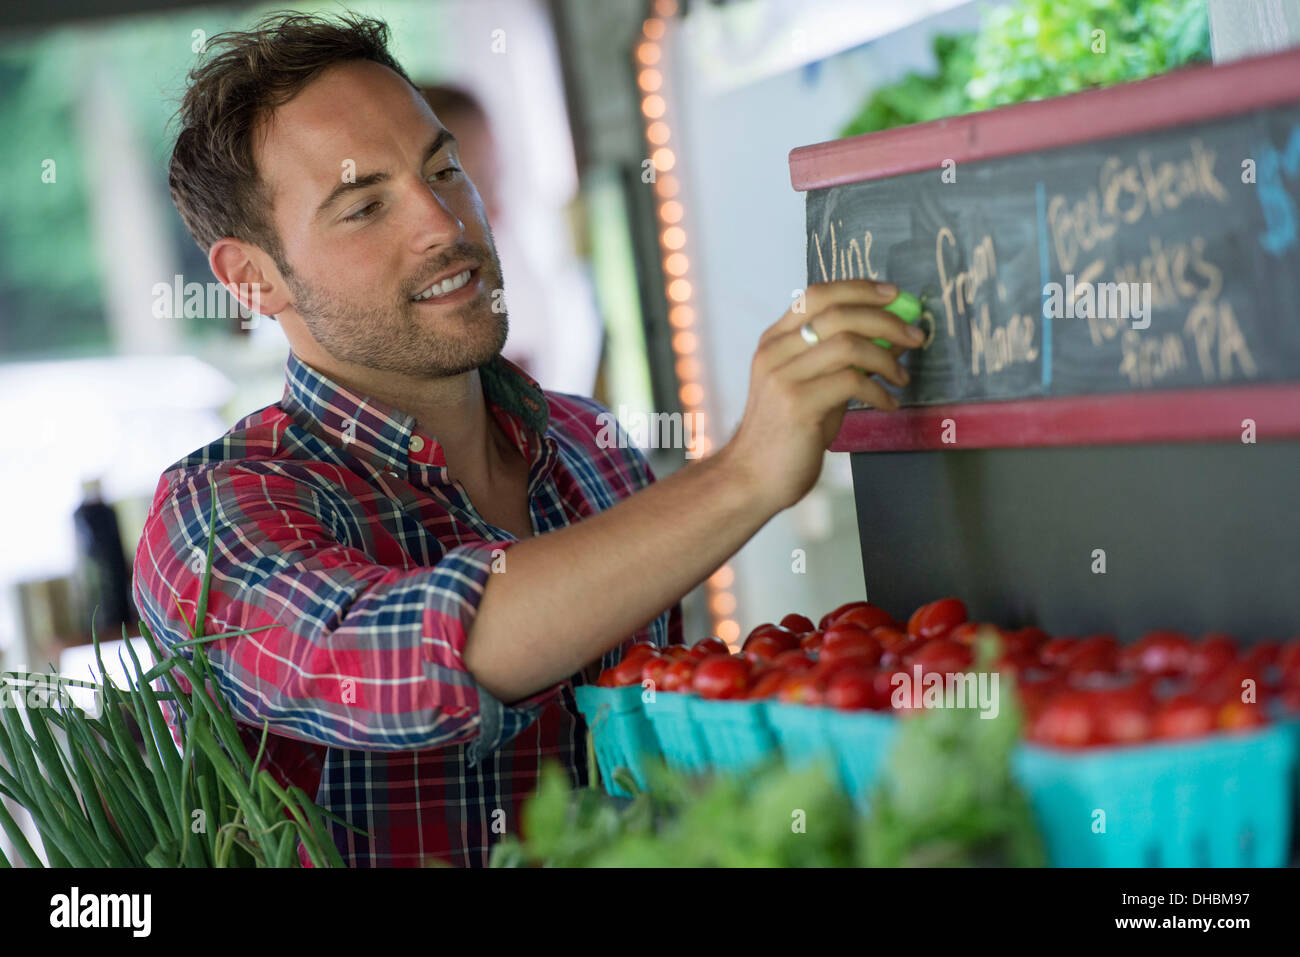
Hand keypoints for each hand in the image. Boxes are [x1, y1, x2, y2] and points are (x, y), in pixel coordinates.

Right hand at [720, 279, 923, 513]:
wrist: (753, 477)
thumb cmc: (789, 434)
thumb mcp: (815, 387)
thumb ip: (843, 361)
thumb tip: (891, 338)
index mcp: (775, 341)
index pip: (817, 295)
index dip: (859, 288)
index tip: (894, 295)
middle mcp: (774, 352)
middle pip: (838, 313)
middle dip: (885, 320)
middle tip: (915, 336)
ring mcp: (782, 377)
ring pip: (847, 344)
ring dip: (886, 358)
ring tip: (902, 378)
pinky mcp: (797, 404)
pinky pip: (850, 382)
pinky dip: (878, 390)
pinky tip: (888, 404)